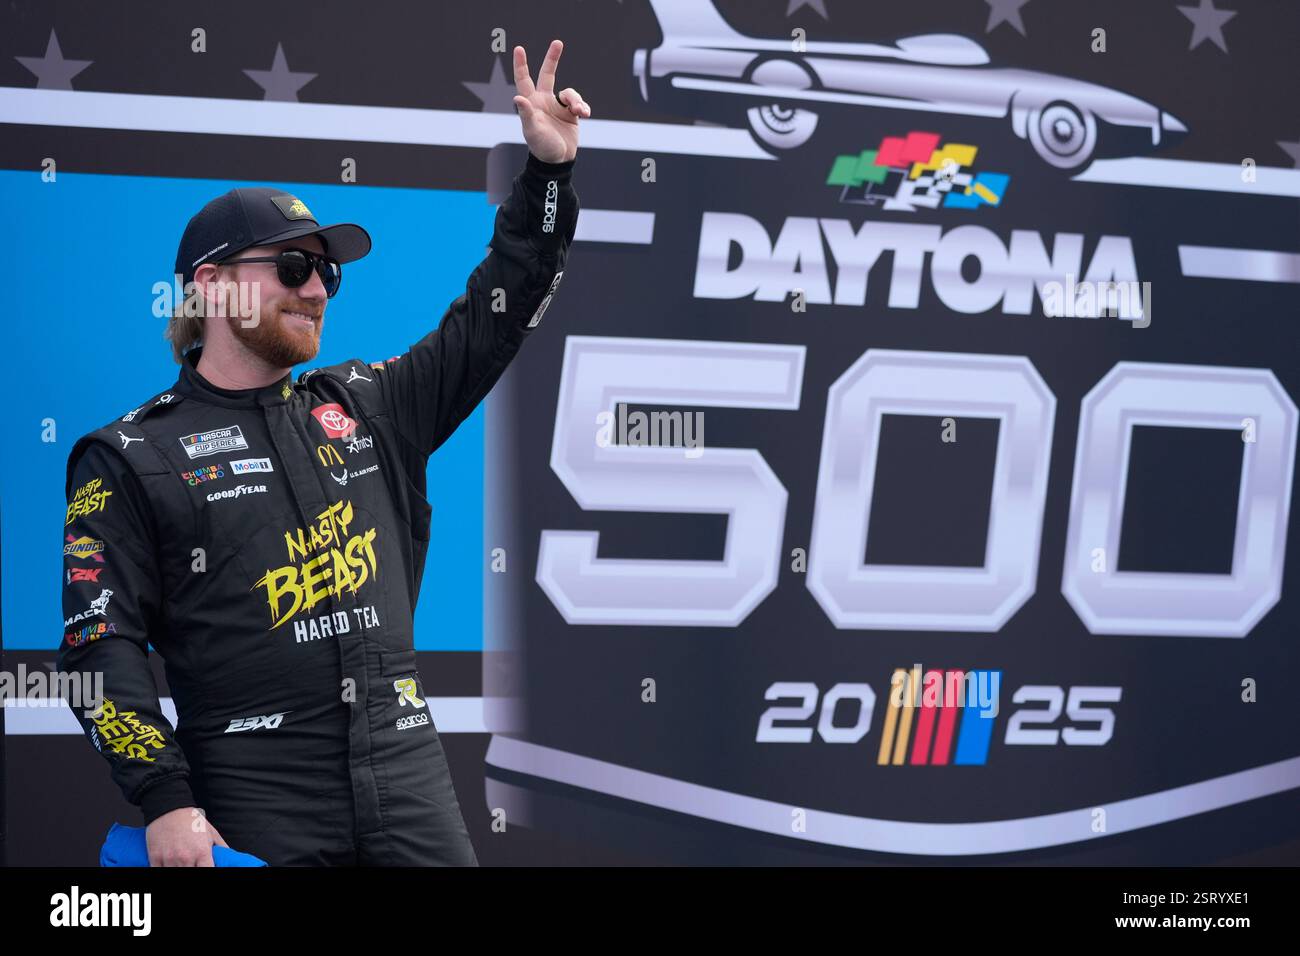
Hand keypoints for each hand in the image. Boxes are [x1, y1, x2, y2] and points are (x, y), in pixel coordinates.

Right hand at [146, 807, 229, 866]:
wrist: (169, 810)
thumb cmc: (190, 820)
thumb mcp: (211, 831)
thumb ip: (220, 847)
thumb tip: (228, 857)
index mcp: (202, 852)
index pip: (208, 872)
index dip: (207, 871)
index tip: (205, 868)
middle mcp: (186, 857)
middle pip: (190, 874)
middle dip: (192, 870)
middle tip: (192, 863)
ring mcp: (170, 859)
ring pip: (174, 874)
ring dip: (178, 869)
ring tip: (181, 862)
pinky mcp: (155, 858)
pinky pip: (158, 872)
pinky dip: (164, 869)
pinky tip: (169, 865)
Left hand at [512, 39, 588, 163]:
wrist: (558, 161)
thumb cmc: (541, 147)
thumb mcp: (532, 131)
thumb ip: (526, 114)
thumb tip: (518, 97)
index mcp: (532, 103)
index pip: (524, 80)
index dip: (521, 64)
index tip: (519, 49)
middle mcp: (544, 101)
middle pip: (548, 74)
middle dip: (552, 58)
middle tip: (558, 43)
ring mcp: (558, 107)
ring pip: (569, 93)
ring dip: (576, 100)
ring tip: (580, 112)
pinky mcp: (571, 115)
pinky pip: (580, 104)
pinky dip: (584, 107)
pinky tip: (585, 115)